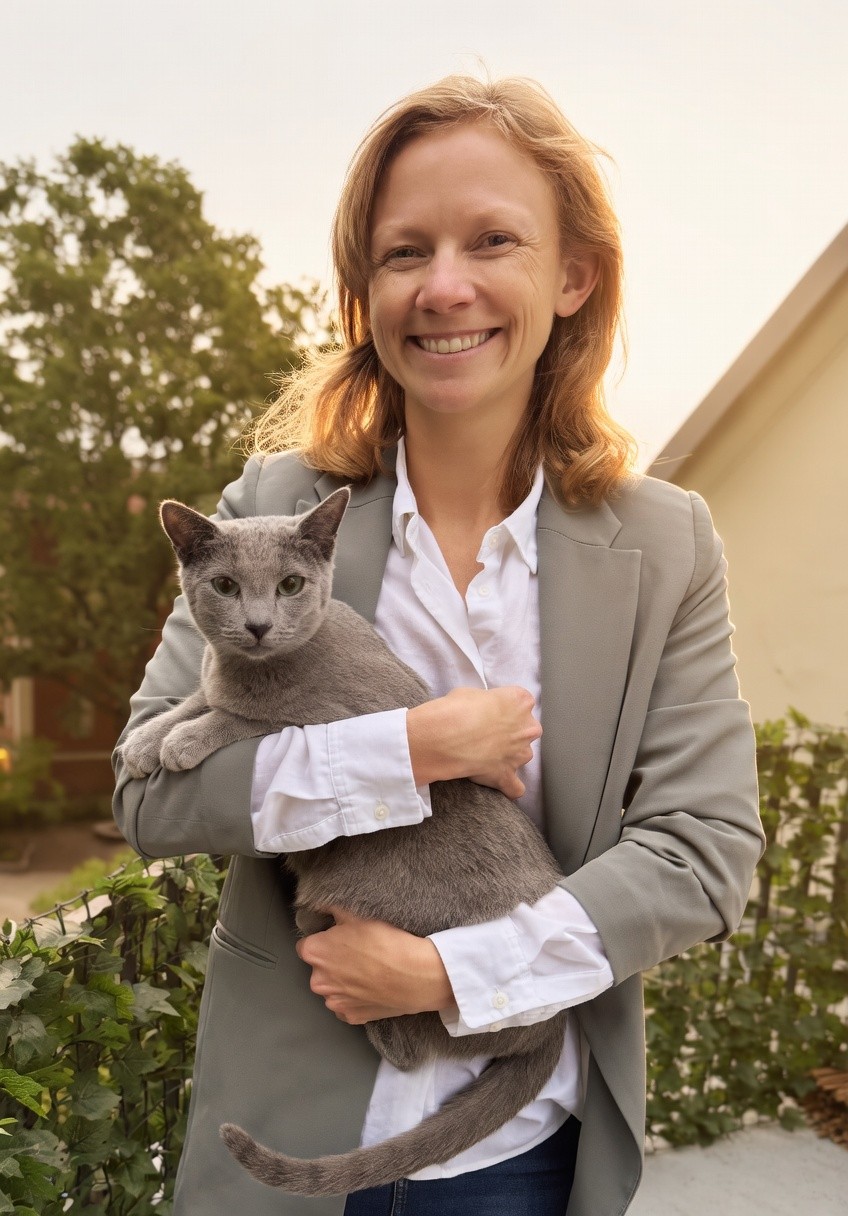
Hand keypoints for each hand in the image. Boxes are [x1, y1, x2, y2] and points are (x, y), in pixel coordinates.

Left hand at [294, 907, 453, 1024]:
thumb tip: (323, 905)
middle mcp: (318, 981)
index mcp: (315, 953)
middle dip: (333, 962)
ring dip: (343, 982)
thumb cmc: (386, 942)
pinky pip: (346, 1005)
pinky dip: (355, 999)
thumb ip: (334, 910)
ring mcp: (334, 1002)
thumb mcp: (358, 914)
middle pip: (320, 968)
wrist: (415, 974)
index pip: (307, 945)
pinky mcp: (351, 1017)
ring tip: (368, 972)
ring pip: (333, 988)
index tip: (340, 940)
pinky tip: (371, 988)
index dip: (324, 941)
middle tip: (357, 955)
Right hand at [407, 686, 540, 798]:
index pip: (521, 702)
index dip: (505, 709)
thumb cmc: (458, 709)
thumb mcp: (472, 693)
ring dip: (509, 756)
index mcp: (521, 701)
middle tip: (489, 734)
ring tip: (486, 756)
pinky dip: (508, 786)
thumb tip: (482, 710)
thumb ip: (487, 703)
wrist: (448, 734)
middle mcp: (527, 727)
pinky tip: (498, 783)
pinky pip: (515, 787)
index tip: (491, 713)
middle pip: (527, 730)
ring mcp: (520, 753)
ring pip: (522, 756)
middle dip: (512, 733)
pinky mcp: (507, 775)